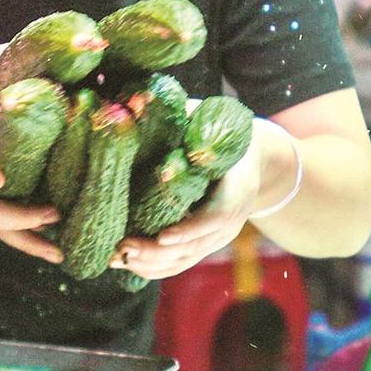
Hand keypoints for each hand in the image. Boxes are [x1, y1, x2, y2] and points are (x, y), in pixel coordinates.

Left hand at [111, 125, 277, 280]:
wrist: (254, 159)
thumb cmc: (223, 133)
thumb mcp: (211, 121)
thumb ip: (183, 115)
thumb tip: (139, 102)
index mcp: (237, 188)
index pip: (216, 216)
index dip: (190, 229)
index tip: (163, 236)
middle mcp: (231, 220)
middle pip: (195, 247)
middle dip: (157, 253)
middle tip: (123, 247)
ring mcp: (218, 236)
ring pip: (185, 260)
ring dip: (150, 263)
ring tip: (116, 257)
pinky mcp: (204, 244)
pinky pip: (180, 263)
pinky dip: (154, 268)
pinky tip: (126, 263)